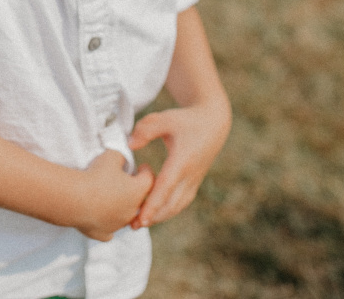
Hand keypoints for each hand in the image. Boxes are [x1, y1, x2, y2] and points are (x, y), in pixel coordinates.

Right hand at [74, 150, 153, 241]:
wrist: (75, 200)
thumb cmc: (95, 176)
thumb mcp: (111, 156)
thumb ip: (122, 156)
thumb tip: (124, 159)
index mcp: (138, 191)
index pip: (150, 179)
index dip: (146, 171)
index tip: (141, 166)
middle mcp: (132, 211)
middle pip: (140, 200)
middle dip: (135, 191)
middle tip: (125, 181)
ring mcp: (118, 225)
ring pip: (125, 217)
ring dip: (121, 207)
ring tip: (110, 196)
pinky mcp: (103, 233)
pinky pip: (109, 232)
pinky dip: (107, 225)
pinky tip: (103, 220)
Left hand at [126, 100, 229, 229]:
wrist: (213, 123)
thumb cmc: (186, 120)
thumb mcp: (165, 118)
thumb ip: (146, 130)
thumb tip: (130, 145)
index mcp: (182, 160)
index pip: (166, 187)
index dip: (153, 204)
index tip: (141, 219)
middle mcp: (190, 175)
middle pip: (172, 203)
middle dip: (153, 217)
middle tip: (132, 225)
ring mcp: (194, 180)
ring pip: (177, 206)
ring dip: (160, 216)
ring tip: (140, 223)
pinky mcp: (194, 183)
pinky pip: (181, 202)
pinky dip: (168, 210)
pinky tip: (154, 214)